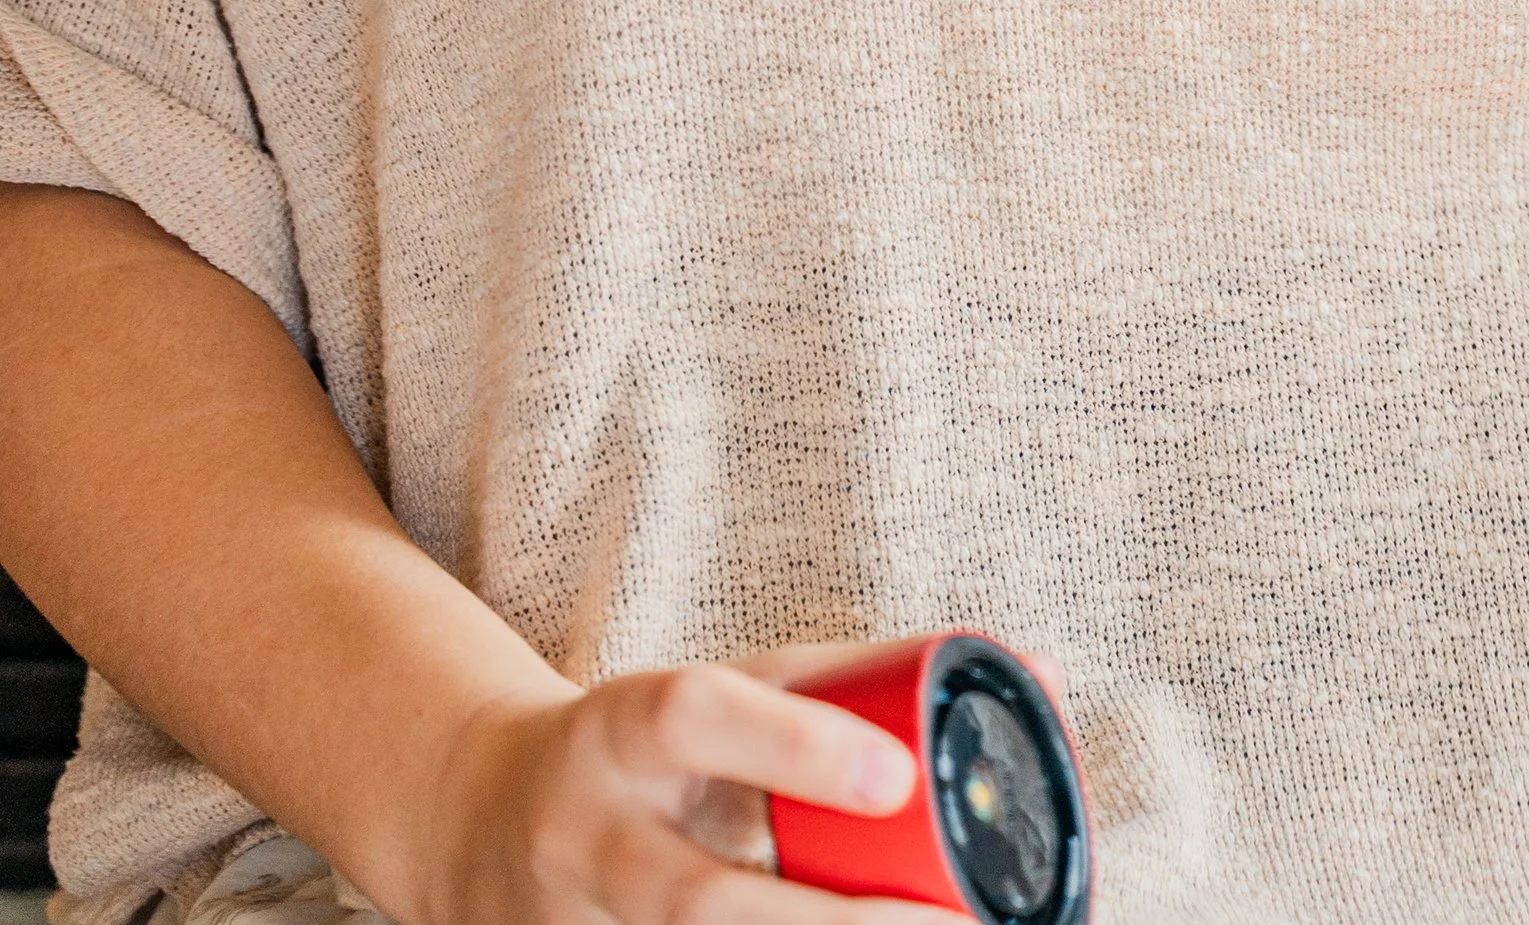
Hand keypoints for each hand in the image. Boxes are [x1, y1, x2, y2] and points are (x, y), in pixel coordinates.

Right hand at [424, 644, 924, 924]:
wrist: (478, 821)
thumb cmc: (639, 748)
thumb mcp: (713, 693)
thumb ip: (837, 687)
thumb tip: (1009, 670)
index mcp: (622, 730)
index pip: (697, 719)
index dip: (795, 745)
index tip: (896, 777)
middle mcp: (590, 834)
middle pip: (696, 897)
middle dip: (824, 921)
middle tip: (945, 924)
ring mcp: (581, 924)